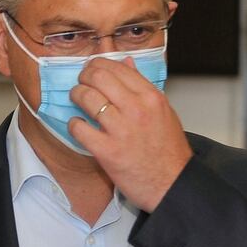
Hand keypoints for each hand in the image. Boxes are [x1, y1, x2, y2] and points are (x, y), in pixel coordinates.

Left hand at [68, 57, 191, 211]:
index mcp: (151, 97)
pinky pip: (79, 128)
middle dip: (83, 76)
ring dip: (76, 95)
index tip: (91, 69)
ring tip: (76, 100)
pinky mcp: (107, 150)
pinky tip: (78, 126)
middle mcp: (136, 109)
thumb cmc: (168, 150)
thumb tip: (126, 63)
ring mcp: (121, 130)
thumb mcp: (163, 111)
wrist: (172, 183)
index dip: (98, 64)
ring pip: (86, 97)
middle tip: (80, 82)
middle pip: (98, 77)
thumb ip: (143, 86)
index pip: (117, 67)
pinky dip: (74, 124)